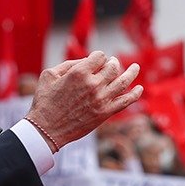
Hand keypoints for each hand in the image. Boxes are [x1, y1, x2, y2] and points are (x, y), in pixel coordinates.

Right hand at [26, 51, 141, 148]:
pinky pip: (126, 101)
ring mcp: (101, 99)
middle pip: (113, 67)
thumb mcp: (49, 75)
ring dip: (132, 72)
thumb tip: (86, 60)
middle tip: (113, 64)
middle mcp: (93, 84)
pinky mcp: (105, 113)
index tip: (96, 60)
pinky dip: (135, 94)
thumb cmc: (45, 101)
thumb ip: (69, 64)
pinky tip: (140, 88)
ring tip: (135, 67)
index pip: (100, 56)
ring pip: (124, 81)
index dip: (99, 57)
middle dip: (114, 63)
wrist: (46, 129)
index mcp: (79, 73)